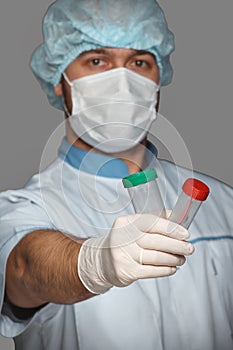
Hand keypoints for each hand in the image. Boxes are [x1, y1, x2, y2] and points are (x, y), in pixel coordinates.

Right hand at [78, 213, 193, 293]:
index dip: (171, 228)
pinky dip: (166, 269)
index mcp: (126, 222)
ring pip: (157, 257)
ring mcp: (123, 255)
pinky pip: (152, 271)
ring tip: (181, 259)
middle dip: (177, 246)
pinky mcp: (126, 271)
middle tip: (189, 248)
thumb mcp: (133, 227)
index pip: (152, 222)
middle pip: (157, 241)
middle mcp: (123, 237)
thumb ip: (154, 220)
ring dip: (174, 259)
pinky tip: (172, 268)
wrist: (103, 262)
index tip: (185, 234)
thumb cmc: (124, 242)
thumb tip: (178, 217)